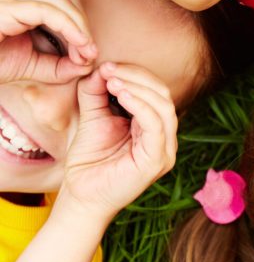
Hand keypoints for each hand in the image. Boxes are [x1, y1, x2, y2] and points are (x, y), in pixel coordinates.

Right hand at [0, 0, 95, 82]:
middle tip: (90, 54)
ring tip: (86, 52)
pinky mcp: (6, 4)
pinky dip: (70, 27)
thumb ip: (56, 66)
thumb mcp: (27, 65)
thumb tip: (86, 65)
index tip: (89, 53)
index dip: (81, 26)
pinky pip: (48, 10)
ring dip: (80, 27)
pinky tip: (78, 46)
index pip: (62, 3)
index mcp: (19, 1)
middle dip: (84, 25)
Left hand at [57, 63, 177, 219]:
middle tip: (109, 70)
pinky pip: (156, 126)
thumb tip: (101, 68)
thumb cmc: (89, 161)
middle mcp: (165, 137)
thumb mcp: (92, 117)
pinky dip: (140, 105)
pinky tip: (121, 95)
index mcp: (154, 127)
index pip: (155, 91)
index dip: (134, 73)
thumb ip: (96, 92)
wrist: (80, 195)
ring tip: (113, 82)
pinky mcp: (158, 160)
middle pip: (162, 94)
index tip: (107, 66)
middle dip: (136, 76)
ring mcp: (165, 150)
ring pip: (163, 107)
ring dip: (137, 88)